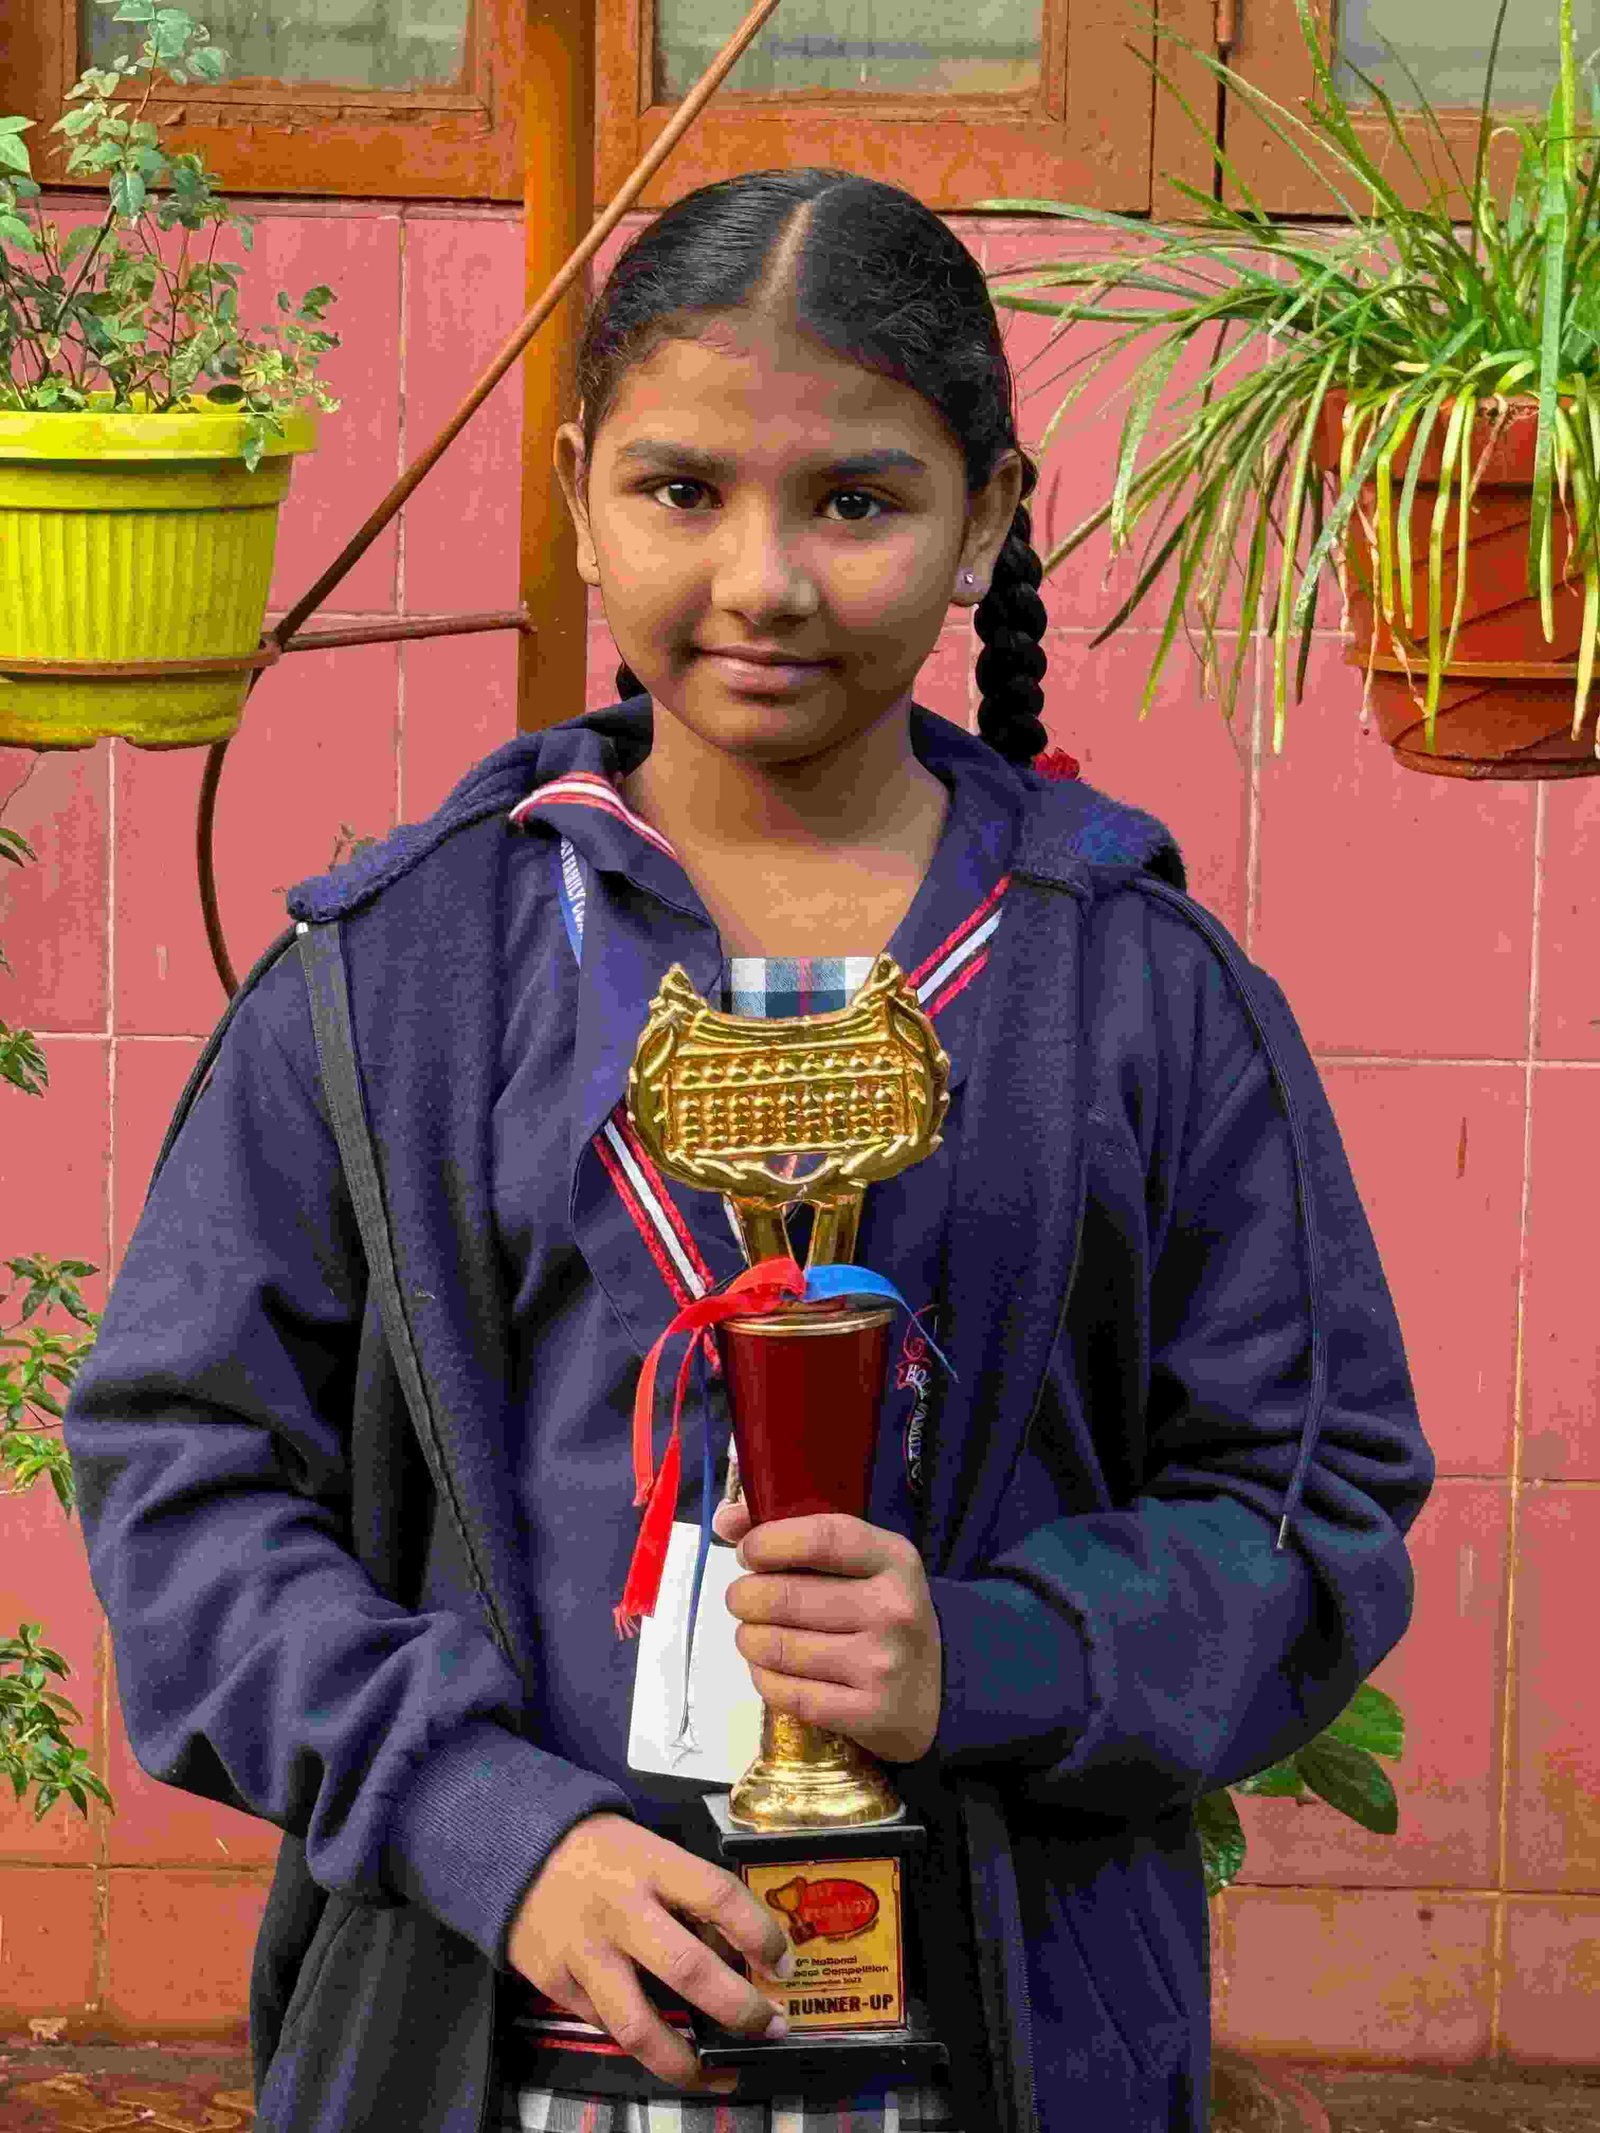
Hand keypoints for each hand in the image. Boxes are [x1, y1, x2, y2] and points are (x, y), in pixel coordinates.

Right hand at [506, 1812, 793, 2094]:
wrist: (514, 1846)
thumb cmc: (601, 1850)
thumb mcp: (650, 1850)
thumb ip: (687, 1894)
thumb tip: (737, 1948)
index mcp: (650, 1864)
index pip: (718, 1896)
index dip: (760, 1934)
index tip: (784, 1964)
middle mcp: (619, 1910)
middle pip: (688, 1969)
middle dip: (740, 2008)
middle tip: (773, 2026)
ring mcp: (583, 1952)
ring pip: (640, 2025)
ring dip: (687, 2061)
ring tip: (720, 2073)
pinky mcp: (554, 1983)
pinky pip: (605, 2026)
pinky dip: (638, 2040)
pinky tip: (661, 2046)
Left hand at [713, 1497, 942, 1763]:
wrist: (936, 1687)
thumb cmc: (881, 1609)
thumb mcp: (860, 1562)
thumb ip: (794, 1532)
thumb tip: (725, 1521)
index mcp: (895, 1559)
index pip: (823, 1538)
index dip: (771, 1542)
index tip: (748, 1552)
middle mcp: (893, 1610)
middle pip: (787, 1597)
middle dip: (746, 1596)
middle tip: (742, 1599)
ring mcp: (882, 1665)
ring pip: (779, 1648)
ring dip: (749, 1638)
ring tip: (752, 1633)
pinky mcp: (867, 1714)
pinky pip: (787, 1693)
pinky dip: (763, 1678)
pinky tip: (768, 1667)